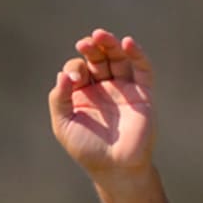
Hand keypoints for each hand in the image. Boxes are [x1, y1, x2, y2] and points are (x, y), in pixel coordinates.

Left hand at [48, 28, 154, 180]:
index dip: (74, 68)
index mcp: (81, 94)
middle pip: (98, 59)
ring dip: (111, 45)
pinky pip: (142, 69)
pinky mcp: (142, 93)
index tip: (73, 79)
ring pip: (119, 59)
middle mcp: (103, 88)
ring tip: (101, 35)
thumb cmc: (86, 148)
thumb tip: (62, 74)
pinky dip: (137, 54)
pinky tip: (128, 43)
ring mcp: (123, 89)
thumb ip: (59, 99)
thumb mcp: (63, 124)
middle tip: (86, 42)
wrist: (115, 166)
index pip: (77, 70)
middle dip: (92, 48)